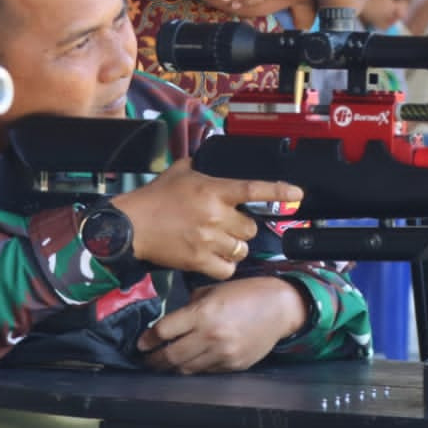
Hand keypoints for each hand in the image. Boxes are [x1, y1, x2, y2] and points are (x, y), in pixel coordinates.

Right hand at [110, 161, 301, 278]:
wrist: (130, 226)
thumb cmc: (154, 198)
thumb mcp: (179, 172)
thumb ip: (200, 166)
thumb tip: (210, 158)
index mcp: (214, 190)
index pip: (254, 189)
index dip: (279, 191)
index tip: (298, 194)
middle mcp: (216, 215)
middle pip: (251, 229)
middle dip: (241, 229)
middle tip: (226, 227)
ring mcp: (209, 240)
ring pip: (241, 250)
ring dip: (234, 248)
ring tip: (218, 243)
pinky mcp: (199, 261)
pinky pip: (227, 268)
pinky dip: (224, 266)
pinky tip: (214, 259)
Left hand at [138, 278, 305, 372]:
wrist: (281, 307)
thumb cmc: (247, 293)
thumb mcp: (215, 290)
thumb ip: (192, 305)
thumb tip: (174, 320)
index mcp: (203, 313)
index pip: (164, 331)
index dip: (148, 340)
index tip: (142, 344)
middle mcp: (211, 336)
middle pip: (171, 355)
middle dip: (154, 360)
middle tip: (147, 360)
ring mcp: (223, 354)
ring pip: (186, 369)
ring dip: (172, 368)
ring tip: (165, 365)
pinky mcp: (233, 365)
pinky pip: (206, 371)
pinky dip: (195, 368)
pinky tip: (190, 364)